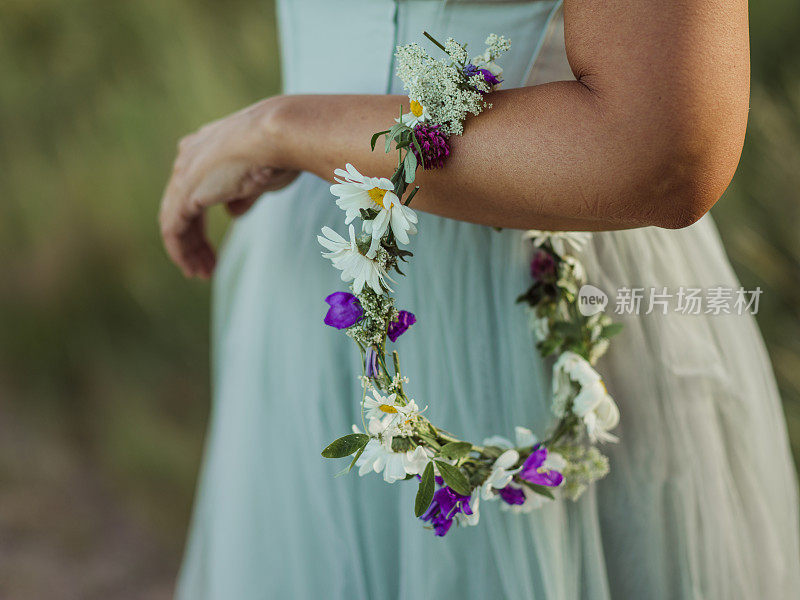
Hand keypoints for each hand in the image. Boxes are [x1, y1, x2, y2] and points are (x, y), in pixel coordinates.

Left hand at [159, 98, 298, 277]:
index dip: (202, 221)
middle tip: (207, 265)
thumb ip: (242, 196)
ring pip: (175, 221)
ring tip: (201, 273)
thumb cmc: (280, 152)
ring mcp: (184, 174)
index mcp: (206, 148)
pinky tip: (191, 268)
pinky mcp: (184, 193)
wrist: (277, 135)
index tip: (214, 246)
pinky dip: (180, 252)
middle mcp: (189, 157)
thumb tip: (232, 213)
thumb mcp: (261, 179)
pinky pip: (173, 230)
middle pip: (181, 207)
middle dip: (194, 240)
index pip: (194, 191)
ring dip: (187, 251)